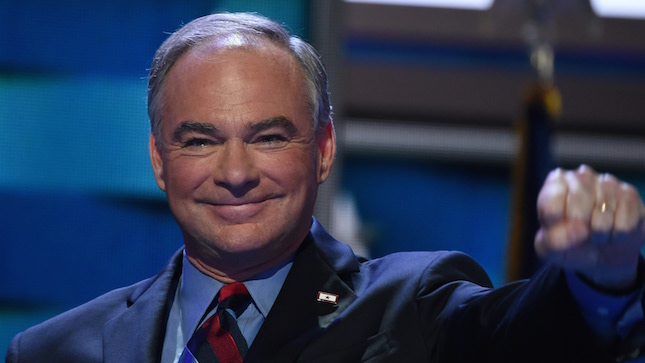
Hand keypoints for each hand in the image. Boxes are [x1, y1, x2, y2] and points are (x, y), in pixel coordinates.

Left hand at [535, 165, 644, 289]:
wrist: (603, 251)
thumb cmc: (570, 242)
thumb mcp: (550, 248)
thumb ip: (553, 240)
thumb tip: (578, 229)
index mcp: (556, 182)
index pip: (551, 206)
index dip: (557, 226)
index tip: (560, 228)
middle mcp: (582, 176)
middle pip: (577, 210)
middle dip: (580, 230)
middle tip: (581, 232)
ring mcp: (608, 183)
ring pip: (602, 217)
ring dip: (599, 234)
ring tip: (597, 231)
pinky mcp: (630, 195)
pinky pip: (624, 224)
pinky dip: (617, 235)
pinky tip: (614, 229)